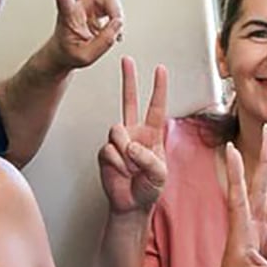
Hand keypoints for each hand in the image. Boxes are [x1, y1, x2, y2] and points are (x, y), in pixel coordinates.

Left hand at [45, 0, 122, 71]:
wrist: (66, 53)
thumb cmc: (70, 54)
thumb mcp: (85, 57)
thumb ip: (103, 42)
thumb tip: (118, 23)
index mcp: (67, 16)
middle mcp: (77, 4)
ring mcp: (88, 3)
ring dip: (116, 14)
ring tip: (116, 33)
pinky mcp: (98, 6)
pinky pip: (115, 8)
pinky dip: (118, 21)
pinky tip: (115, 32)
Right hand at [99, 59, 167, 215]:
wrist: (130, 205)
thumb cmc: (148, 189)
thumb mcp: (160, 174)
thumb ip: (148, 158)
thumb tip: (129, 145)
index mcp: (152, 134)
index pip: (156, 106)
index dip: (158, 88)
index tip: (160, 70)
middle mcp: (134, 133)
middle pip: (130, 101)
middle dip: (129, 79)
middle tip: (127, 61)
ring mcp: (119, 142)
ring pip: (117, 131)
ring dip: (126, 152)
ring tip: (131, 168)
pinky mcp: (105, 153)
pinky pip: (109, 150)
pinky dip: (117, 164)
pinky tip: (121, 172)